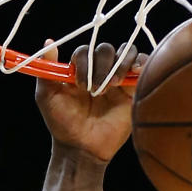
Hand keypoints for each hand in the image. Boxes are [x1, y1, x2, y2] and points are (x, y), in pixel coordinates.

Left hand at [34, 42, 145, 163]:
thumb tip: (48, 43)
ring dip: (120, 63)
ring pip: (126, 52)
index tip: (79, 84)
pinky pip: (144, 64)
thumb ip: (47, 70)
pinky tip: (134, 73)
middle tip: (97, 89)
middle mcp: (98, 70)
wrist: (82, 147)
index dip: (83, 61)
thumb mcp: (47, 97)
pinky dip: (142, 62)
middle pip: (106, 49)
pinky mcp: (134, 88)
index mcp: (79, 70)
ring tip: (113, 85)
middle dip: (102, 65)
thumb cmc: (62, 124)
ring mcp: (118, 78)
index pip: (85, 50)